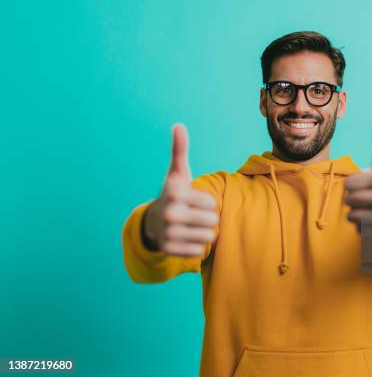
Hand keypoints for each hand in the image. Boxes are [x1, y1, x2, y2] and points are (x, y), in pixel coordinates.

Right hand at [142, 124, 218, 256]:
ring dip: (204, 233)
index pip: (212, 203)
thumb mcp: (178, 173)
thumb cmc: (174, 194)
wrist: (154, 221)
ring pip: (208, 237)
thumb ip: (180, 150)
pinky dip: (195, 246)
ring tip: (191, 226)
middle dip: (207, 218)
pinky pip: (198, 251)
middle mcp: (169, 214)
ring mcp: (168, 233)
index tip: (194, 200)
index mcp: (174, 193)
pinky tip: (185, 237)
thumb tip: (179, 125)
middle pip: (212, 221)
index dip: (207, 202)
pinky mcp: (169, 250)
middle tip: (193, 215)